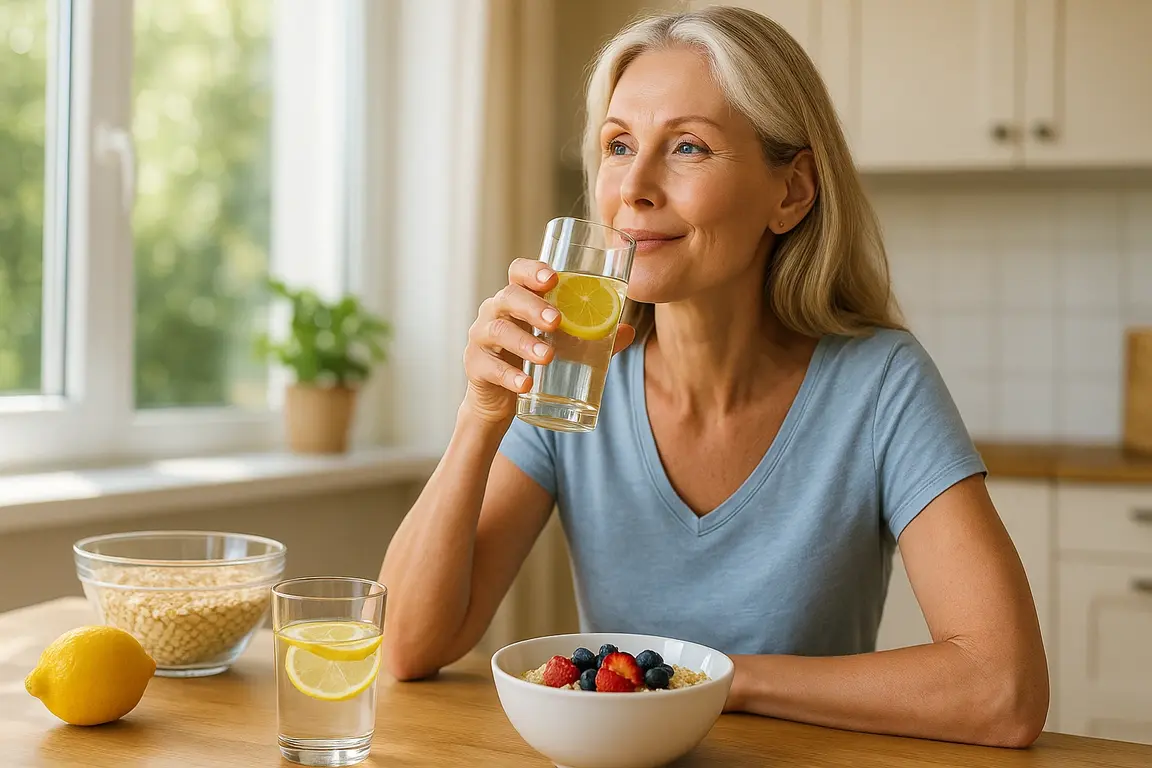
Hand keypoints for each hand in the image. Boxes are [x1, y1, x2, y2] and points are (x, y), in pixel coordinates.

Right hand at [462, 258, 634, 424]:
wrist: (500, 398)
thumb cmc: (532, 359)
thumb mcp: (562, 345)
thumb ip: (594, 338)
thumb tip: (628, 330)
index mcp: (518, 299)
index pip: (518, 273)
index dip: (532, 270)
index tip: (553, 277)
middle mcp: (495, 312)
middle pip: (508, 297)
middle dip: (533, 307)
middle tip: (557, 321)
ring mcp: (481, 338)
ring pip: (498, 332)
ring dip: (524, 343)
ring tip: (547, 356)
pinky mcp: (475, 366)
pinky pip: (489, 367)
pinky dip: (509, 376)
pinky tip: (525, 384)